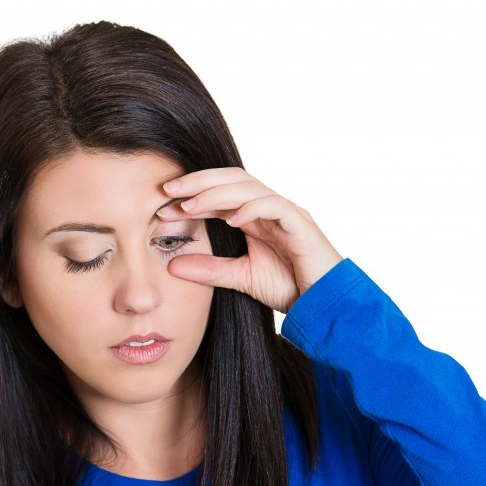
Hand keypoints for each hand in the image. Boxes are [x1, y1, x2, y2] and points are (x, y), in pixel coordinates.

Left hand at [158, 167, 342, 312]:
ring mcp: (287, 213)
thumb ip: (209, 270)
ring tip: (191, 204)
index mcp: (256, 217)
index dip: (193, 195)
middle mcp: (271, 208)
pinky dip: (252, 208)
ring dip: (217, 194)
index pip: (221, 194)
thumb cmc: (290, 288)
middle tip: (169, 190)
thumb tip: (172, 266)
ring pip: (250, 188)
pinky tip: (231, 219)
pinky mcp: (301, 225)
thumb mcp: (240, 278)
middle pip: (233, 180)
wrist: (323, 305)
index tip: (163, 205)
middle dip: (200, 182)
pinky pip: (275, 206)